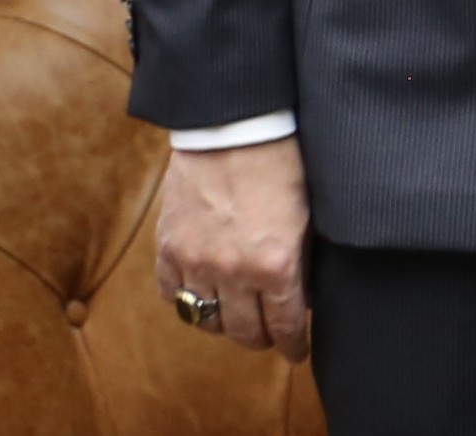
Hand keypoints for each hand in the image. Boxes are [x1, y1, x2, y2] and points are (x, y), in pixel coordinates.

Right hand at [155, 138, 312, 360]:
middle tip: (269, 334)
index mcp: (276, 264)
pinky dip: (185, 298)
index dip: (293, 344)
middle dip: (260, 337)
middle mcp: (232, 272)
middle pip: (243, 332)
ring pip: (204, 319)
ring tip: (235, 315)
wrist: (235, 124)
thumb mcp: (308, 214)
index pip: (284, 325)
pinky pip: (170, 294)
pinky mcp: (167, 247)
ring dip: (222, 322)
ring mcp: (195, 261)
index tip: (297, 350)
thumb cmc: (284, 160)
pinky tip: (201, 291)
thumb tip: (304, 295)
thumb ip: (304, 260)